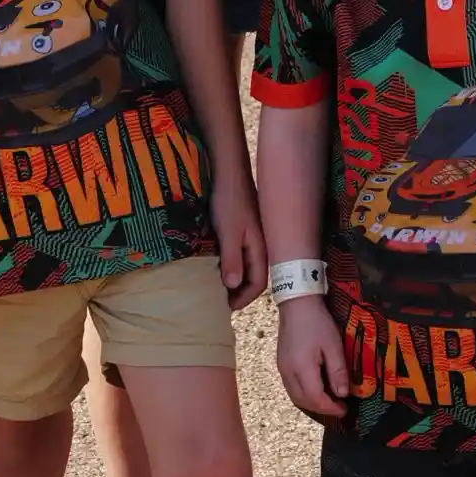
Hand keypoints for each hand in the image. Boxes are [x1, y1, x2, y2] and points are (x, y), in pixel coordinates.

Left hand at [213, 169, 265, 310]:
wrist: (227, 169)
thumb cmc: (228, 199)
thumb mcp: (228, 231)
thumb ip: (232, 259)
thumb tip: (232, 286)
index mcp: (260, 248)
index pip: (258, 284)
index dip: (243, 298)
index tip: (226, 307)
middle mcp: (259, 244)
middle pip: (253, 276)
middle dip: (239, 292)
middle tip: (220, 302)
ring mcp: (251, 235)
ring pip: (246, 264)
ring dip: (234, 277)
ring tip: (216, 286)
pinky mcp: (241, 227)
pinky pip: (239, 252)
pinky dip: (230, 263)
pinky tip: (215, 263)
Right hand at [275, 295, 349, 419]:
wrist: (297, 304)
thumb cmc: (318, 322)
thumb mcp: (333, 345)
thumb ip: (338, 371)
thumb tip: (342, 394)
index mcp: (302, 369)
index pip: (315, 399)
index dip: (331, 408)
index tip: (345, 409)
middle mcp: (288, 372)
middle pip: (303, 402)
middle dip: (321, 409)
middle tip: (339, 408)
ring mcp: (282, 368)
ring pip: (295, 397)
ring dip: (312, 403)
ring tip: (329, 401)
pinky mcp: (281, 364)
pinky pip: (291, 388)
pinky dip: (304, 395)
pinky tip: (315, 389)